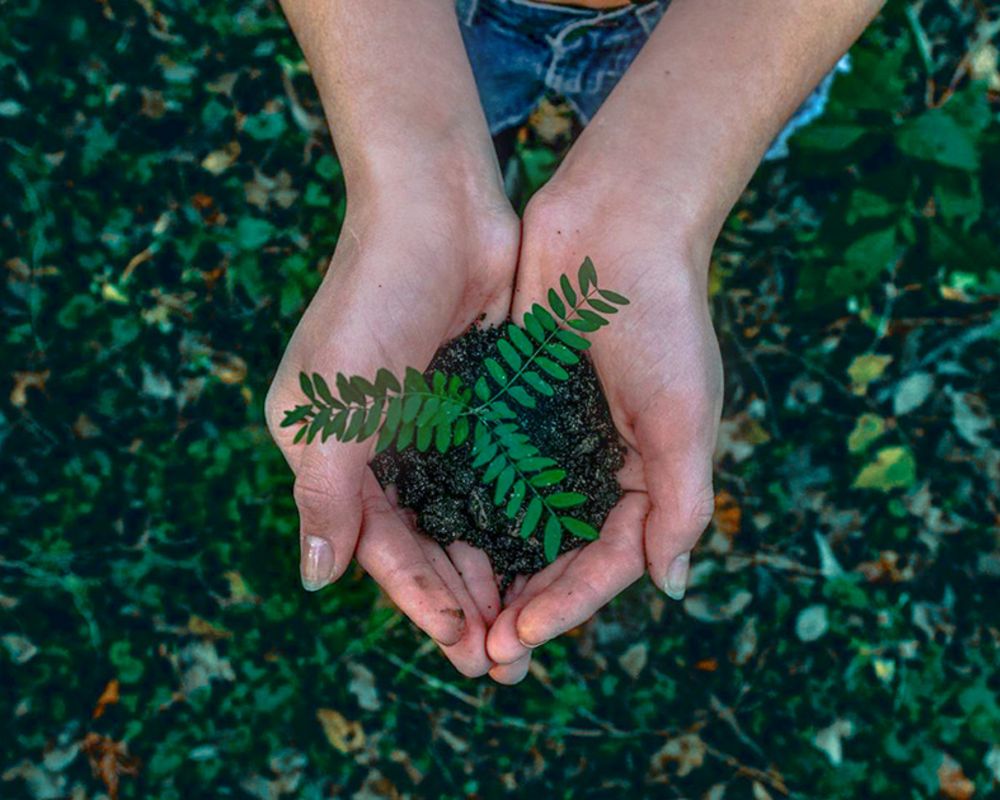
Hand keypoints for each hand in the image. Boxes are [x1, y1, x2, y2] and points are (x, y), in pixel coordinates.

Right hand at [265, 174, 518, 676]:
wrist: (436, 208)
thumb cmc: (374, 299)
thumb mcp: (333, 403)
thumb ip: (325, 494)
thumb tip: (316, 579)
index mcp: (331, 452)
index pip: (377, 545)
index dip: (418, 598)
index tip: (462, 644)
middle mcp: (379, 446)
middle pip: (422, 543)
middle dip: (460, 601)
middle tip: (504, 660)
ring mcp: (431, 426)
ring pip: (462, 519)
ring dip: (491, 572)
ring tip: (528, 624)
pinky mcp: (477, 404)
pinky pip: (494, 477)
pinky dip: (512, 518)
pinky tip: (544, 555)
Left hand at [485, 175, 722, 681]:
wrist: (619, 222)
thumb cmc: (664, 317)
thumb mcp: (685, 414)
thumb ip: (681, 501)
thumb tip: (672, 586)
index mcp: (644, 475)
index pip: (605, 562)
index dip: (566, 605)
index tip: (518, 637)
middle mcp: (596, 464)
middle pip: (556, 554)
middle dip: (521, 604)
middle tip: (479, 652)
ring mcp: (551, 436)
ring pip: (516, 520)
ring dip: (489, 568)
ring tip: (452, 613)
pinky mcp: (512, 403)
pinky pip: (487, 467)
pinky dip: (466, 504)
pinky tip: (433, 536)